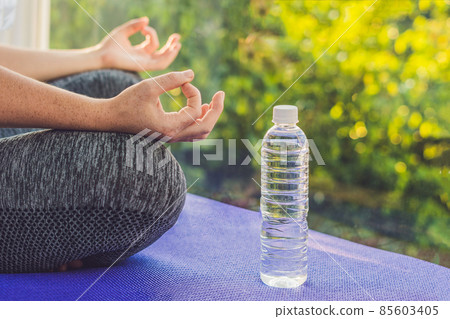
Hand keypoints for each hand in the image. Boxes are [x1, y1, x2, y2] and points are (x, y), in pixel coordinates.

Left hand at [96, 17, 180, 71]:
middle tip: (177, 37)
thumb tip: (146, 20)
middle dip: (171, 46)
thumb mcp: (124, 31)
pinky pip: (160, 64)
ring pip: (163, 60)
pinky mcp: (144, 66)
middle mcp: (143, 59)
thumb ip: (135, 25)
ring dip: (172, 52)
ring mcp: (145, 64)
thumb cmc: (110, 45)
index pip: (152, 44)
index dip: (151, 33)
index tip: (143, 27)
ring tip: (177, 43)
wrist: (103, 55)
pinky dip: (168, 57)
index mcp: (139, 52)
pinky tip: (172, 48)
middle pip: (162, 54)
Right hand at [109, 70, 224, 141]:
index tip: (183, 82)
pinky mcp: (168, 134)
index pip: (195, 111)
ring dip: (208, 117)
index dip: (194, 93)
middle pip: (206, 128)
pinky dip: (199, 121)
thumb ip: (171, 79)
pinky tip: (199, 108)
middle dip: (216, 110)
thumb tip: (192, 74)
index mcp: (169, 127)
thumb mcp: (148, 87)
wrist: (111, 118)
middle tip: (221, 95)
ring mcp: (171, 138)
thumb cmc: (127, 102)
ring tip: (211, 102)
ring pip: (200, 133)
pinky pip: (191, 132)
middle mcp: (172, 136)